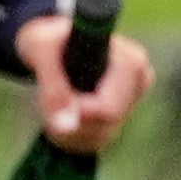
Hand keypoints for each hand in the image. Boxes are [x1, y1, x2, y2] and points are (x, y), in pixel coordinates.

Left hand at [30, 7, 148, 152]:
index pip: (107, 108)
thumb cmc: (46, 40)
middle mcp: (140, 80)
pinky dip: (71, 133)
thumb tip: (66, 125)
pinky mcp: (123, 113)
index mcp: (130, 61)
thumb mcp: (40, 52)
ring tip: (51, 102)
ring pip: (99, 136)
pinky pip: (95, 139)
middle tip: (46, 99)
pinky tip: (62, 112)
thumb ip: (53, 87)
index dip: (75, 111)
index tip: (52, 98)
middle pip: (105, 124)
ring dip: (66, 128)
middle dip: (69, 120)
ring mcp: (134, 99)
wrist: (50, 41)